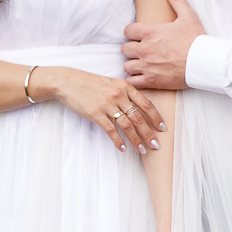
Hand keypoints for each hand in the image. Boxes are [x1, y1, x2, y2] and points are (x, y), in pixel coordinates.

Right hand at [32, 67, 165, 153]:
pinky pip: (111, 130)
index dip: (156, 117)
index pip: (146, 104)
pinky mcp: (95, 113)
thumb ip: (124, 93)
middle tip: (156, 145)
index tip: (163, 128)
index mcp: (125, 86)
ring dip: (136, 140)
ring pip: (127, 125)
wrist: (68, 81)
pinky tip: (123, 149)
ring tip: (142, 150)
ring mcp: (107, 104)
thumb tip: (138, 107)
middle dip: (149, 133)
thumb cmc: (90, 83)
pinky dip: (118, 141)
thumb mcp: (111, 83)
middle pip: (139, 117)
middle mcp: (119, 95)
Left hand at [124, 0, 204, 90]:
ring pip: (127, 65)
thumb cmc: (196, 39)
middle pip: (124, 49)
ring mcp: (147, 66)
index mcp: (150, 33)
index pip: (127, 30)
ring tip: (141, 64)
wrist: (204, 62)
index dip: (132, 32)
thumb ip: (177, 0)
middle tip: (140, 50)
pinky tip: (142, 77)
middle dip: (131, 49)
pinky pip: (132, 81)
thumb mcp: (188, 16)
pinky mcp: (151, 81)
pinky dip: (135, 80)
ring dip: (132, 64)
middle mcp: (145, 49)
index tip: (138, 36)